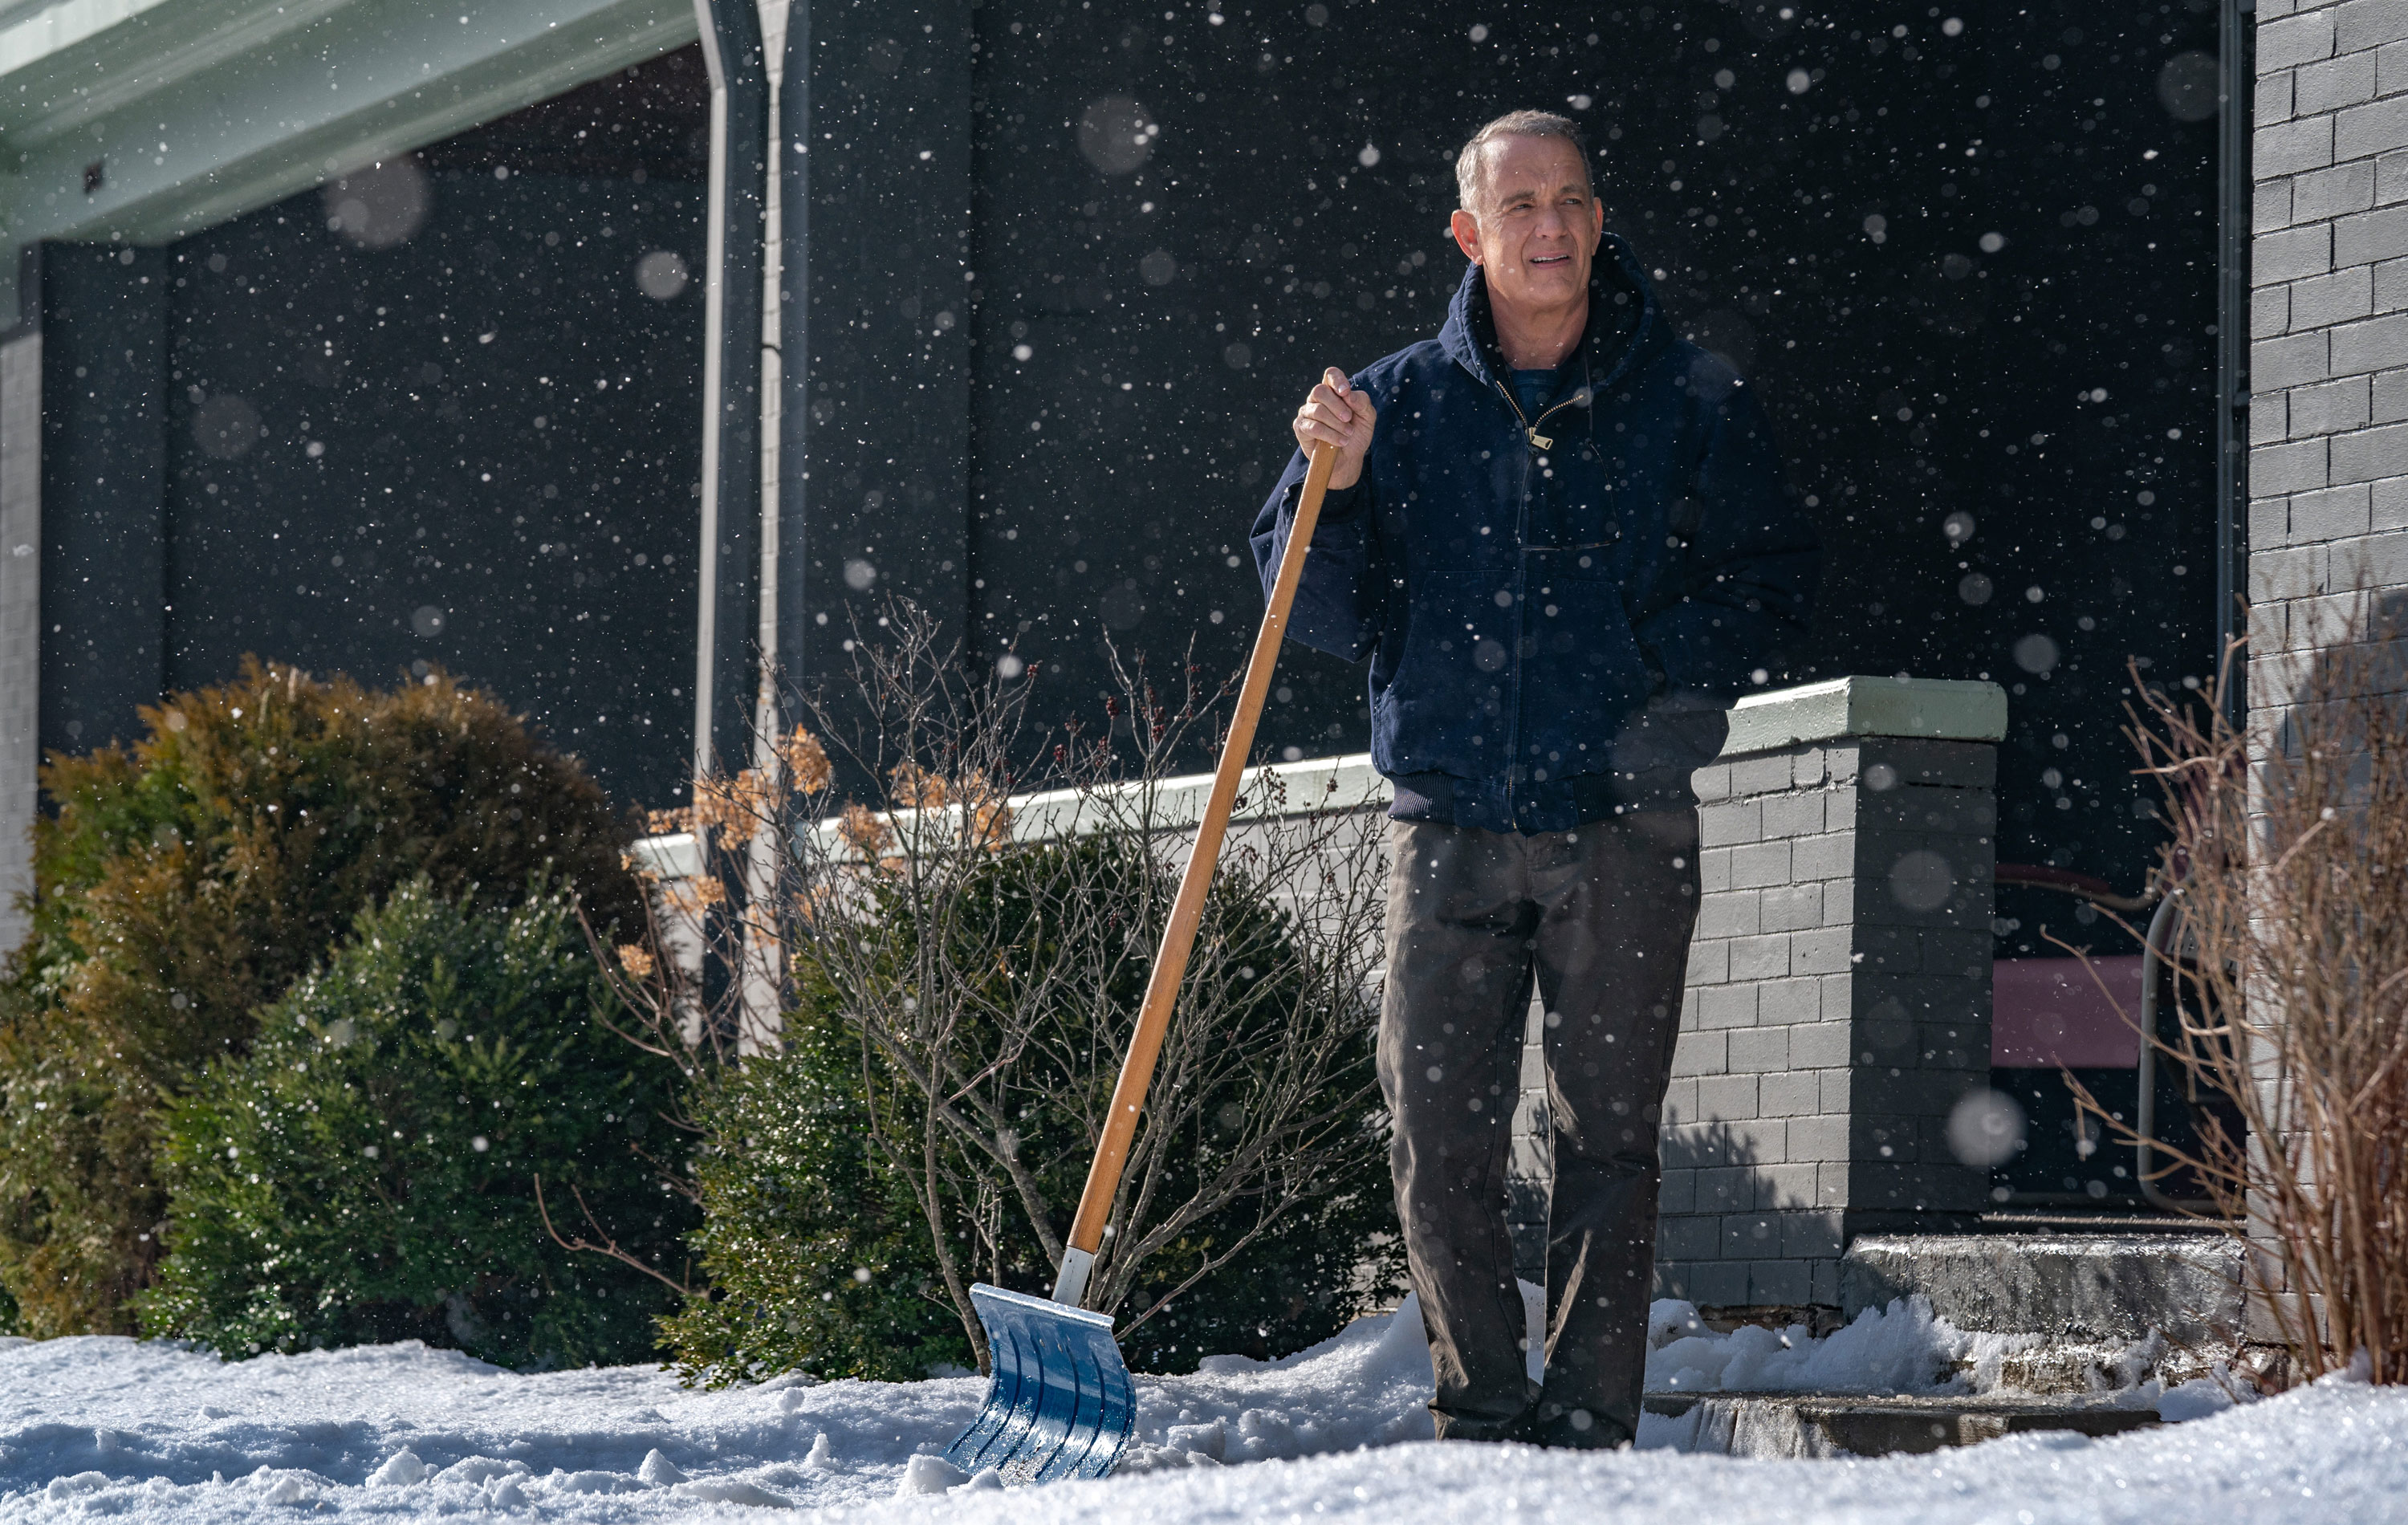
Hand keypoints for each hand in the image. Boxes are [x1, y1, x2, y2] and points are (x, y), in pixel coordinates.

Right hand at [1290, 367, 1376, 490]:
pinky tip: (1340, 441)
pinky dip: (1330, 435)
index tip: (1345, 392)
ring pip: (1317, 410)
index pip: (1331, 374)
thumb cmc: (1357, 434)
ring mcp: (1306, 412)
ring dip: (1336, 423)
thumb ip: (1362, 402)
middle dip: (1337, 406)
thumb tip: (1348, 394)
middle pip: (1319, 390)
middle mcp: (1317, 399)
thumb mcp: (1367, 417)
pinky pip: (1313, 427)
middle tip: (1348, 418)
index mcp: (1334, 391)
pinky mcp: (1301, 428)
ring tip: (1348, 433)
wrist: (1349, 458)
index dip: (1337, 380)